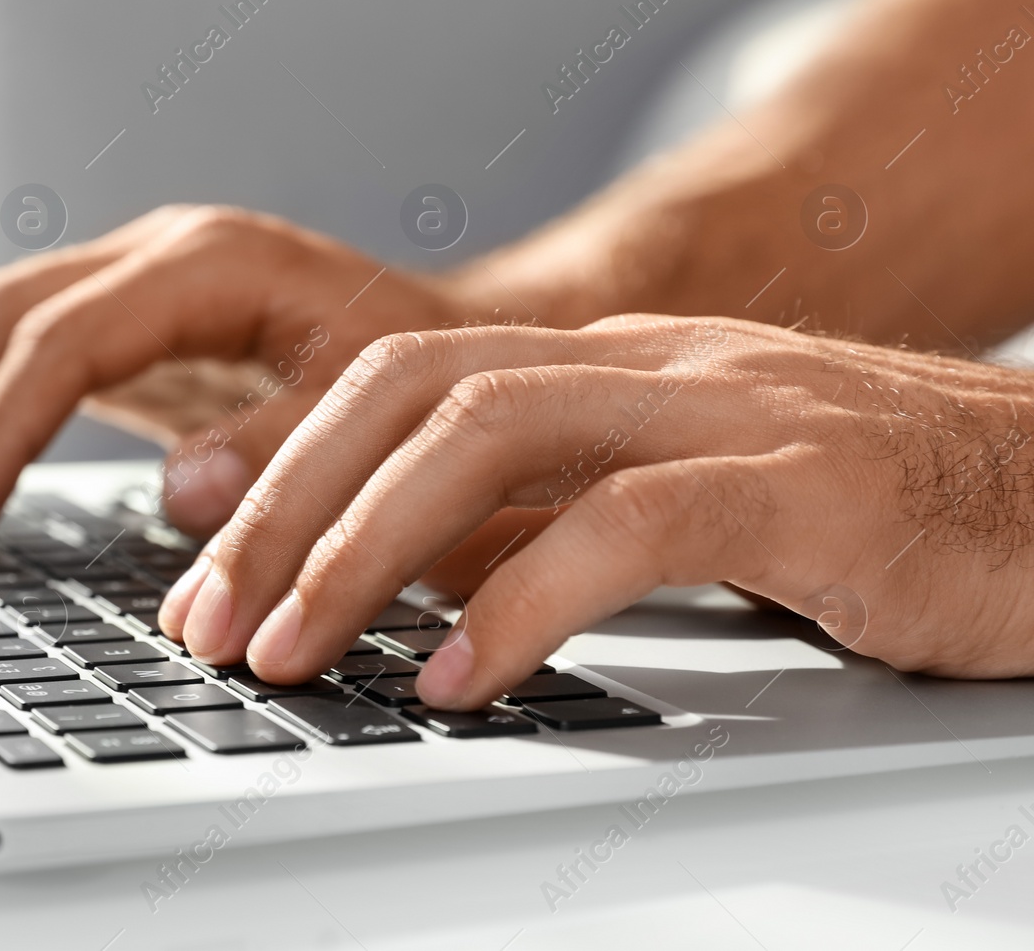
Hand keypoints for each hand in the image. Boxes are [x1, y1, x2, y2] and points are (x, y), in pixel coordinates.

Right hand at [0, 205, 476, 548]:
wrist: (451, 341)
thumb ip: (285, 444)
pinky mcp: (132, 330)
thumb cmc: (425, 372)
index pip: (60, 339)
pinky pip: (23, 357)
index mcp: (209, 264)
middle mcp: (158, 257)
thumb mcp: (378, 406)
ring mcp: (138, 286)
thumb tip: (177, 490)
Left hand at [161, 315, 1033, 707]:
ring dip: (362, 549)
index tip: (191, 548)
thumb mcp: (660, 505)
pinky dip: (524, 598)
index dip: (276, 459)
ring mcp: (723, 408)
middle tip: (209, 622)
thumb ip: (532, 526)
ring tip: (292, 652)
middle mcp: (642, 364)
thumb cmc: (853, 510)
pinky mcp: (807, 482)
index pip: (392, 375)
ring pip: (491, 431)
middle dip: (284, 509)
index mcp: (596, 365)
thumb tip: (389, 586)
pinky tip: (459, 678)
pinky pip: (631, 522)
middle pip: (408, 392)